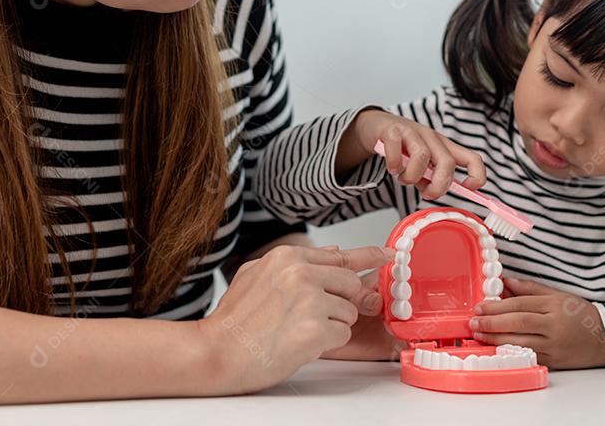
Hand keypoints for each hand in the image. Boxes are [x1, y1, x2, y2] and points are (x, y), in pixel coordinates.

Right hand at [198, 244, 392, 393]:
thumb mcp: (258, 275)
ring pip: (349, 311)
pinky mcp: (316, 330)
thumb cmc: (234, 320)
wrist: (216, 351)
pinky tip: (299, 342)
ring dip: (331, 324)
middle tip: (320, 315)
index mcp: (288, 258)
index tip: (387, 255)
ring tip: (297, 330)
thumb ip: (296, 263)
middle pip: (351, 283)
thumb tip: (334, 252)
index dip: (368, 256)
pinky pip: (342, 334)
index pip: (341, 255)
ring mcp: (310, 300)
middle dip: (343, 301)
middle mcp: (302, 273)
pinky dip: (326, 342)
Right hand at [338, 109, 485, 198]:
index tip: (468, 189)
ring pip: (422, 155)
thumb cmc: (402, 147)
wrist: (376, 126)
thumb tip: (434, 193)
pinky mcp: (392, 130)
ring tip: (403, 178)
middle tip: (426, 193)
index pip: (472, 159)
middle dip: (439, 185)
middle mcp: (432, 138)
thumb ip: (429, 179)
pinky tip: (391, 167)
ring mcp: (412, 132)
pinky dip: (393, 163)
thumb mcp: (421, 165)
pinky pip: (396, 147)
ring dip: (412, 175)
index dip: (477, 175)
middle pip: (447, 161)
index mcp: (444, 147)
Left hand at [468, 276, 604, 369]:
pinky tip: (496, 349)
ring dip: (496, 339)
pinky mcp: (555, 361)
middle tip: (473, 321)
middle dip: (492, 323)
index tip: (480, 307)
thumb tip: (506, 282)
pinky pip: (529, 356)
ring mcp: (554, 345)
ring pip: (520, 342)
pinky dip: (511, 353)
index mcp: (554, 306)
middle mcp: (554, 325)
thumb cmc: (582, 314)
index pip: (520, 305)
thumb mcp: (559, 295)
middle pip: (518, 323)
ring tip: (479, 335)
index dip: (497, 306)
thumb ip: (531, 289)